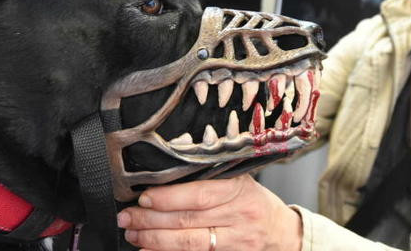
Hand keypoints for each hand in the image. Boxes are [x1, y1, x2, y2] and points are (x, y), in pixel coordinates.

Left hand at [117, 174, 302, 250]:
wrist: (283, 234)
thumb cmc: (254, 202)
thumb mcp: (240, 180)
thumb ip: (210, 175)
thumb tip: (166, 167)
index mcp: (239, 189)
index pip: (199, 195)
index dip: (168, 197)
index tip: (143, 197)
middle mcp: (239, 216)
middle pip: (189, 220)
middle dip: (152, 220)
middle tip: (127, 217)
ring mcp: (236, 242)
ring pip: (189, 243)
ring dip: (154, 239)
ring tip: (133, 233)